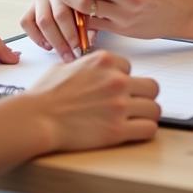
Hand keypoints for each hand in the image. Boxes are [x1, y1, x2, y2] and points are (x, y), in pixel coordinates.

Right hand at [20, 0, 93, 62]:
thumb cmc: (82, 0)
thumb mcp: (90, 7)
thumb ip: (91, 22)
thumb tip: (88, 42)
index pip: (73, 8)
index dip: (75, 31)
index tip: (80, 47)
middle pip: (58, 15)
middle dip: (65, 40)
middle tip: (71, 55)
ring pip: (42, 20)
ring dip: (53, 41)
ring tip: (63, 53)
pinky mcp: (30, 5)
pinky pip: (27, 22)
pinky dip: (36, 37)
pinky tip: (48, 45)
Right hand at [23, 50, 159, 149]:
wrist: (37, 118)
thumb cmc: (45, 94)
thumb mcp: (66, 66)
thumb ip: (87, 66)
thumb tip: (93, 72)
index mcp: (104, 61)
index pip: (130, 67)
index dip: (123, 79)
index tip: (115, 89)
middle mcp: (116, 80)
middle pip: (151, 86)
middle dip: (143, 96)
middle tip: (133, 104)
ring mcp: (119, 105)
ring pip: (155, 108)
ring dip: (146, 115)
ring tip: (135, 120)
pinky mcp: (118, 130)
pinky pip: (149, 129)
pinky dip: (145, 131)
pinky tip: (134, 132)